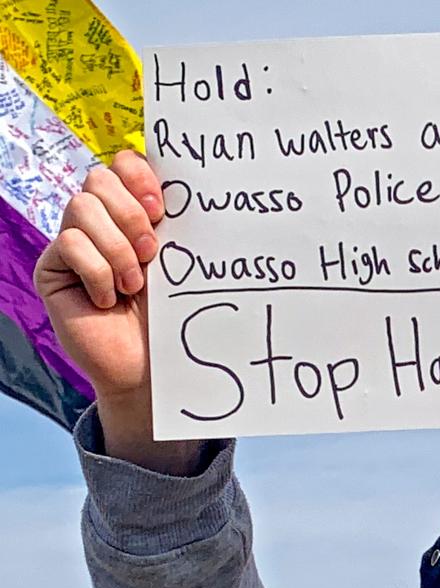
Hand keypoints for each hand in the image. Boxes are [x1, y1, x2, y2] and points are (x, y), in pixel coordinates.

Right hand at [34, 151, 202, 472]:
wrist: (150, 369)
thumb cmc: (169, 319)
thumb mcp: (176, 265)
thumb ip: (171, 225)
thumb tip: (184, 184)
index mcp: (132, 214)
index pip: (123, 165)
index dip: (138, 175)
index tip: (161, 207)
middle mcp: (99, 223)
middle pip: (99, 178)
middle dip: (130, 214)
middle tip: (151, 253)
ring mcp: (73, 244)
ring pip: (82, 207)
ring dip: (116, 248)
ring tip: (132, 285)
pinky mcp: (53, 269)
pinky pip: (69, 243)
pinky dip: (97, 272)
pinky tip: (108, 300)